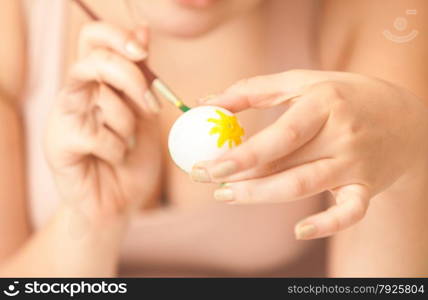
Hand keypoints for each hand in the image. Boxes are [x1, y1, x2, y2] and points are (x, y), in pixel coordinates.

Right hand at [45, 22, 161, 220]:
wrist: (121, 201)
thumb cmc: (133, 157)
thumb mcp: (145, 113)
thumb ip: (142, 76)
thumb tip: (143, 29)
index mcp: (95, 81)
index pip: (92, 38)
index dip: (116, 36)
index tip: (142, 52)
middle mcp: (75, 92)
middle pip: (95, 61)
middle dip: (132, 80)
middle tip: (150, 107)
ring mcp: (63, 117)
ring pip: (101, 98)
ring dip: (128, 125)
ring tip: (126, 144)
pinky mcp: (58, 143)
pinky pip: (97, 134)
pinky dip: (118, 150)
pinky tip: (113, 160)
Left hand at [191, 70, 427, 238]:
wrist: (406, 117)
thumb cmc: (343, 95)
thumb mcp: (302, 81)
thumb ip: (253, 89)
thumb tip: (206, 102)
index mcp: (324, 103)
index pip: (279, 136)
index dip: (241, 155)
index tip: (206, 165)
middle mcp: (342, 135)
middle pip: (285, 166)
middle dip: (241, 178)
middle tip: (207, 182)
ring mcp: (356, 164)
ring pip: (304, 188)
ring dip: (262, 196)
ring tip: (227, 196)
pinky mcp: (367, 187)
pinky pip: (350, 213)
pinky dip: (327, 226)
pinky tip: (298, 231)